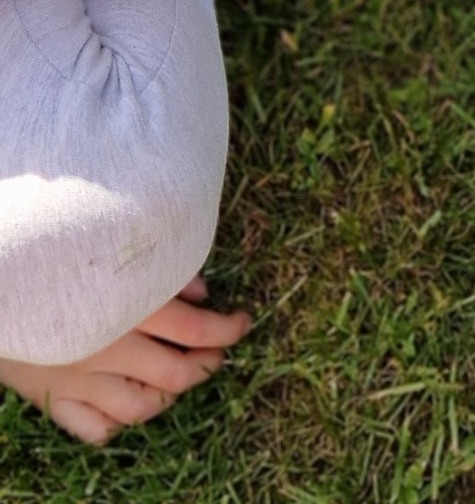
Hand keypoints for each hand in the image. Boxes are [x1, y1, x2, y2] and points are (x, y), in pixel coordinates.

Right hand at [0, 275, 250, 443]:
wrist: (3, 279)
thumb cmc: (69, 258)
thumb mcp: (124, 254)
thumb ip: (169, 271)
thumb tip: (205, 296)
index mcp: (131, 307)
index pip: (198, 329)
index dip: (229, 329)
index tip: (243, 323)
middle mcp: (109, 348)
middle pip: (177, 374)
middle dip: (207, 365)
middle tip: (217, 353)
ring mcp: (80, 379)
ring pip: (141, 409)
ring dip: (169, 396)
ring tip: (179, 376)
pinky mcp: (53, 397)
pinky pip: (94, 428)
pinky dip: (118, 423)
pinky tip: (130, 402)